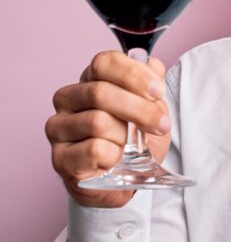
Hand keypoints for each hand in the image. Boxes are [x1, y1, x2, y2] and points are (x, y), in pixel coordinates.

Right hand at [45, 51, 171, 207]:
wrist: (129, 178)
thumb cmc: (137, 139)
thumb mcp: (153, 109)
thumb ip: (152, 86)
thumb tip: (153, 65)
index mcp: (90, 80)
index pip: (104, 63)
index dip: (134, 75)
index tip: (158, 92)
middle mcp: (67, 99)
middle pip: (101, 92)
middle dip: (140, 109)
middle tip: (161, 124)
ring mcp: (58, 128)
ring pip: (98, 122)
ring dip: (126, 137)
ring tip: (130, 147)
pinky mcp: (60, 158)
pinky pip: (94, 150)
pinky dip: (115, 156)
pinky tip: (115, 161)